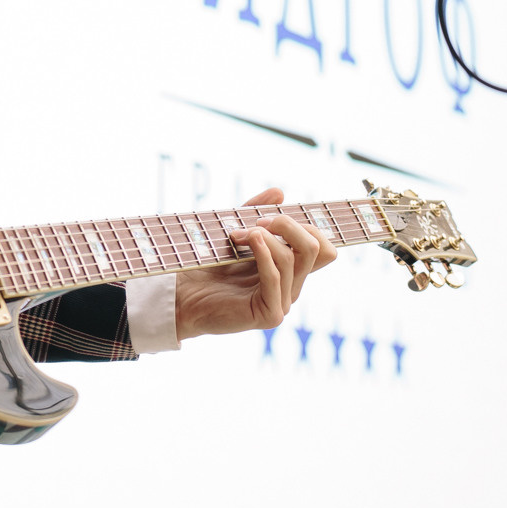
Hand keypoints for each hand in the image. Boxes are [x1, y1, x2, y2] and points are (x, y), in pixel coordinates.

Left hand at [174, 188, 336, 340]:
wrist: (182, 296)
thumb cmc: (207, 265)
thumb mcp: (235, 231)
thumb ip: (255, 212)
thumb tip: (280, 193)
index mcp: (290, 270)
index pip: (324, 248)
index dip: (311, 225)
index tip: (276, 215)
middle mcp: (292, 287)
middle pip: (319, 249)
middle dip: (290, 225)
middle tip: (258, 221)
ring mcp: (283, 302)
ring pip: (294, 258)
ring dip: (264, 236)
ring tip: (236, 234)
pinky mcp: (269, 314)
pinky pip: (275, 276)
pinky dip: (263, 253)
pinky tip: (248, 240)